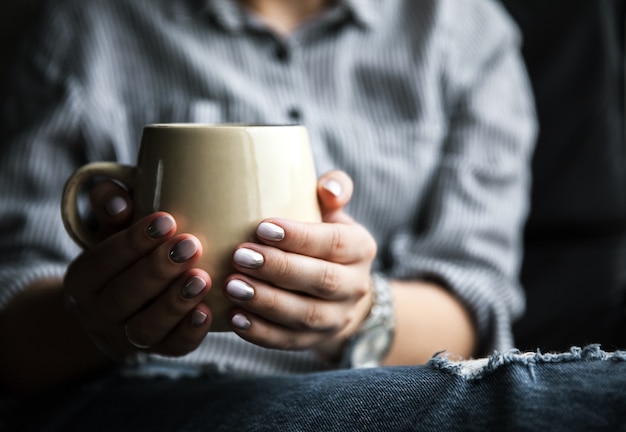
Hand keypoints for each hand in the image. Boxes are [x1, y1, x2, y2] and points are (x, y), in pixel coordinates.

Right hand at [63, 181, 211, 360]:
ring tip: (203, 278)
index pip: (101, 261)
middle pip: (122, 297)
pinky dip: (189, 332)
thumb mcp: (111, 227)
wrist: (118, 306)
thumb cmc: (124, 253)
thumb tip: (119, 201)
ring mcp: (126, 337)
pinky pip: (172, 349)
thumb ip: (110, 206)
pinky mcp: (157, 351)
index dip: (132, 242)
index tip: (167, 220)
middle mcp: (98, 313)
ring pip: (145, 328)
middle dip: (158, 270)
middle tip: (191, 246)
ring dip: (175, 303)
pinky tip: (208, 311)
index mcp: (82, 280)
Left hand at [223, 170, 377, 362]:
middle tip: (240, 255)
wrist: (338, 293)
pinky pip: (289, 341)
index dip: (300, 237)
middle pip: (321, 280)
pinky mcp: (315, 341)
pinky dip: (261, 333)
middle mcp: (355, 286)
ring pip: (306, 315)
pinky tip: (235, 318)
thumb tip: (328, 187)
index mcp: (360, 248)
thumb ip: (333, 191)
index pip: (334, 242)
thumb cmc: (323, 241)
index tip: (262, 227)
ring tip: (232, 286)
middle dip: (279, 268)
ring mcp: (337, 318)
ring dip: (267, 302)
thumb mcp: (333, 214)